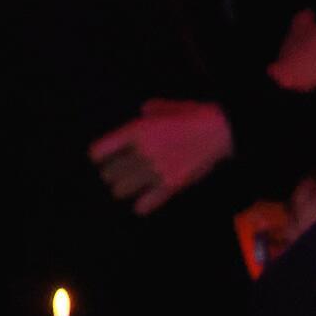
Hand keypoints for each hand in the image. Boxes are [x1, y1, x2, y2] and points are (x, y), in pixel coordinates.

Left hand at [89, 102, 232, 213]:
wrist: (218, 132)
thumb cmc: (194, 116)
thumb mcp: (168, 107)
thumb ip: (152, 110)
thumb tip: (144, 111)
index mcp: (137, 130)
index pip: (104, 148)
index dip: (98, 154)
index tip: (97, 158)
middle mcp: (143, 151)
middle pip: (112, 171)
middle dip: (110, 174)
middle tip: (112, 175)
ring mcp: (156, 170)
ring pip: (124, 188)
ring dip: (122, 189)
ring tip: (121, 190)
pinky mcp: (172, 185)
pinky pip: (149, 201)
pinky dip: (142, 206)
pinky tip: (139, 207)